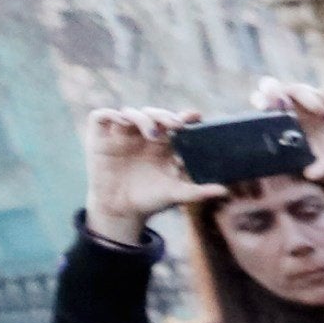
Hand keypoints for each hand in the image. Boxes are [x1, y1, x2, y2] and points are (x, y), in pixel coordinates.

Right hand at [80, 106, 209, 246]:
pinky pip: (101, 116)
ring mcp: (121, 133)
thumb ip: (198, 191)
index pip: (174, 123)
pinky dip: (111, 114)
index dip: (184, 117)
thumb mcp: (175, 195)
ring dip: (143, 118)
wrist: (122, 210)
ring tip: (153, 133)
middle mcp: (143, 135)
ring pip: (130, 112)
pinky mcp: (100, 136)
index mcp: (164, 144)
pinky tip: (122, 122)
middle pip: (154, 114)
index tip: (196, 117)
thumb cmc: (151, 199)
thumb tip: (224, 190)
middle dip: (165, 115)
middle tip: (176, 125)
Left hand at [269, 80, 323, 180]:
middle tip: (280, 101)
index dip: (262, 105)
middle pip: (276, 90)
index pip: (269, 110)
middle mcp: (300, 110)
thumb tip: (310, 174)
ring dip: (309, 100)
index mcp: (292, 126)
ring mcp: (319, 101)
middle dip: (272, 90)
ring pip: (301, 89)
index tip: (264, 108)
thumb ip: (323, 167)